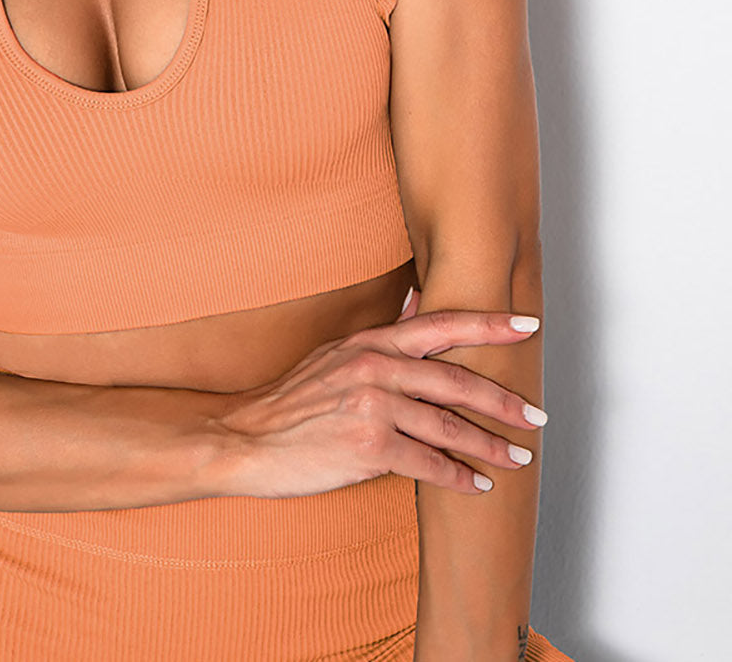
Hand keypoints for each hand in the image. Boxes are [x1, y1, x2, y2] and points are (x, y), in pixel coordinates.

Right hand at [214, 292, 544, 498]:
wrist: (247, 439)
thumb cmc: (292, 401)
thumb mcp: (335, 354)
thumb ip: (381, 334)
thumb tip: (417, 300)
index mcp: (371, 343)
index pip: (440, 325)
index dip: (488, 324)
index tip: (528, 325)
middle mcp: (375, 367)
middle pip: (456, 380)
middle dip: (504, 400)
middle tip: (537, 415)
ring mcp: (372, 407)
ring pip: (450, 426)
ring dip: (490, 446)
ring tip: (516, 458)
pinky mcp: (369, 447)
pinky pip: (429, 465)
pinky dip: (458, 478)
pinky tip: (476, 485)